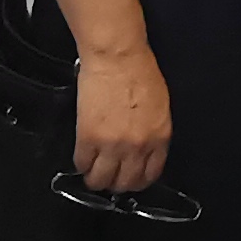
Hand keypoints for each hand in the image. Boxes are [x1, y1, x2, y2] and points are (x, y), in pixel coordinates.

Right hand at [73, 42, 171, 191]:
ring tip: (92, 173)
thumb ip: (153, 132)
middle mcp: (138, 147)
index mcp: (159, 138)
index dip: (137, 180)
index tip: (130, 177)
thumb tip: (143, 146)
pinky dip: (81, 164)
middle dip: (116, 183)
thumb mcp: (159, 106)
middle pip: (125, 183)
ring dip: (95, 179)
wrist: (118, 57)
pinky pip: (82, 164)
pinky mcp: (89, 138)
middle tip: (109, 177)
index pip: (150, 175)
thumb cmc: (139, 71)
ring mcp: (113, 145)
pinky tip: (82, 158)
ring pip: (101, 180)